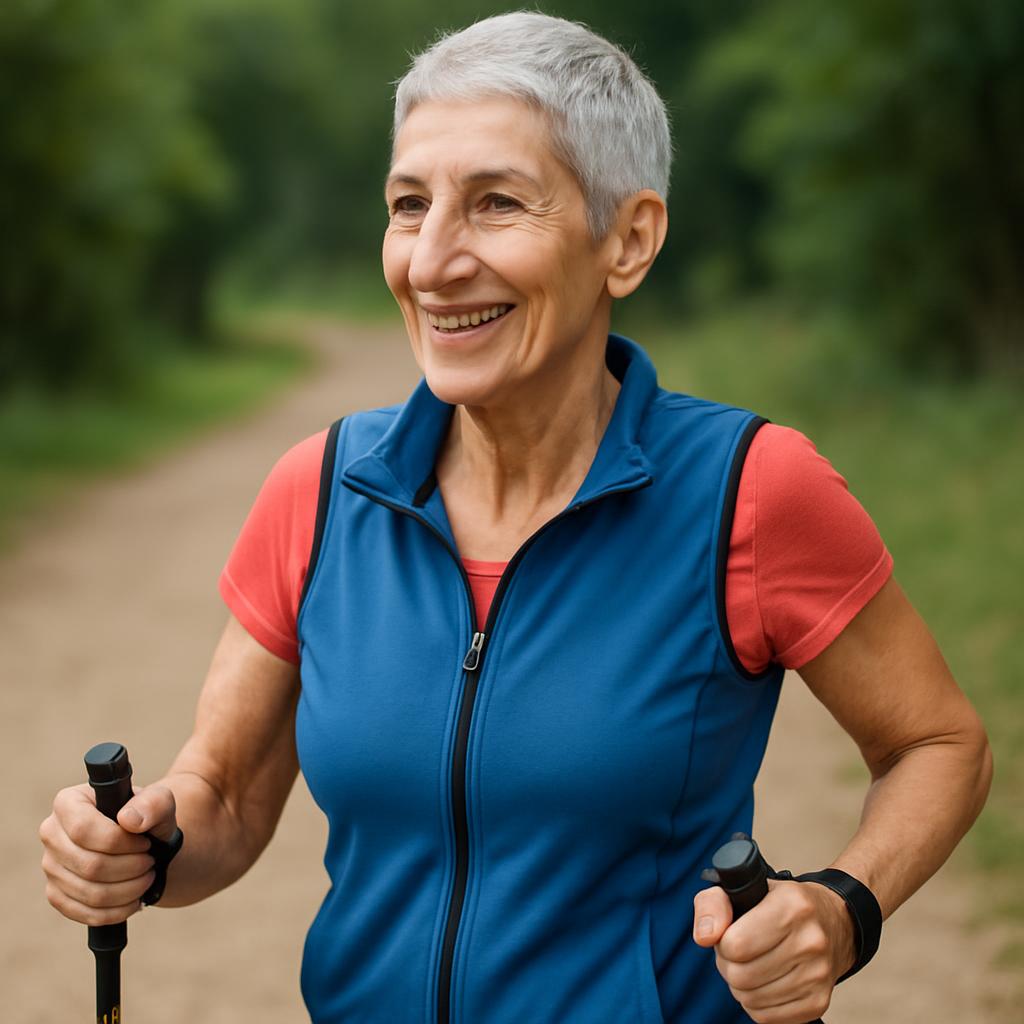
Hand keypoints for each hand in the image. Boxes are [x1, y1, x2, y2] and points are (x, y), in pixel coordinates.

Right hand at [39, 781, 177, 925]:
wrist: (144, 843)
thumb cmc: (148, 818)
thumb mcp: (160, 802)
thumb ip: (152, 803)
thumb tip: (129, 820)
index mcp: (69, 802)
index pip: (83, 830)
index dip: (119, 843)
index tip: (145, 843)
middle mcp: (52, 833)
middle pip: (89, 865)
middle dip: (130, 868)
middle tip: (150, 862)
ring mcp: (51, 866)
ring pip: (89, 892)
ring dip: (128, 890)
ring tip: (147, 878)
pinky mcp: (56, 894)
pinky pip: (83, 913)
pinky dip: (116, 911)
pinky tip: (135, 899)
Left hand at [692, 878, 855, 1023]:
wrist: (832, 922)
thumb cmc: (778, 904)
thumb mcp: (744, 887)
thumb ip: (712, 904)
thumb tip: (704, 937)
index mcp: (792, 906)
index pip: (736, 944)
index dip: (723, 943)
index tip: (730, 935)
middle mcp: (810, 941)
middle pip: (741, 976)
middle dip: (729, 965)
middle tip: (738, 952)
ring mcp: (818, 974)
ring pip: (752, 1000)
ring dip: (742, 986)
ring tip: (752, 964)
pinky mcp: (818, 1002)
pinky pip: (767, 1018)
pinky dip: (757, 1003)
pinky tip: (765, 981)